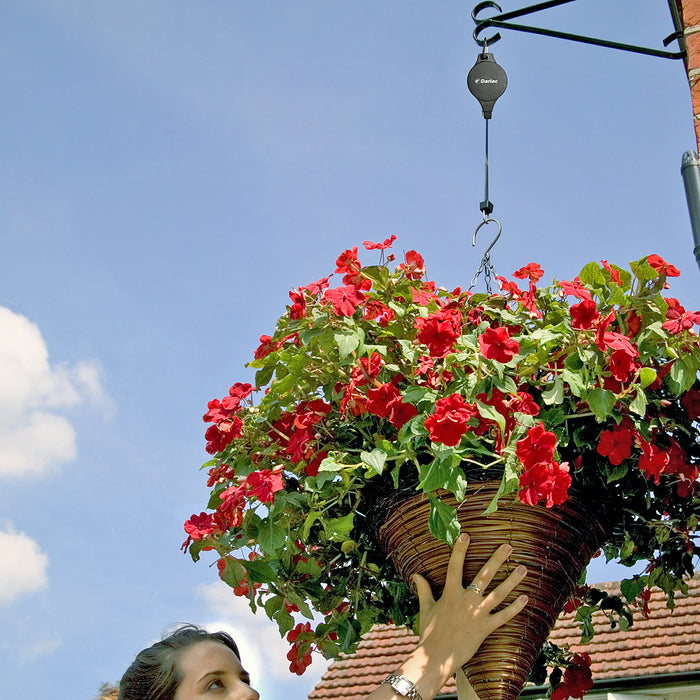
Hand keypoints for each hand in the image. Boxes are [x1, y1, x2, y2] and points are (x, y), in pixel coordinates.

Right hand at [365, 535, 526, 699]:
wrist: (436, 657)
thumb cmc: (429, 632)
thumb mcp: (426, 608)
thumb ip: (423, 589)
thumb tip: (416, 574)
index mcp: (450, 593)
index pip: (454, 566)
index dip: (460, 550)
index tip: (466, 535)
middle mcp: (466, 600)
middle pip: (484, 575)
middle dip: (497, 559)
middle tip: (508, 546)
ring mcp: (477, 613)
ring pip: (499, 593)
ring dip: (512, 580)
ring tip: (523, 568)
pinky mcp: (485, 628)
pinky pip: (504, 616)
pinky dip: (515, 608)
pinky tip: (525, 598)